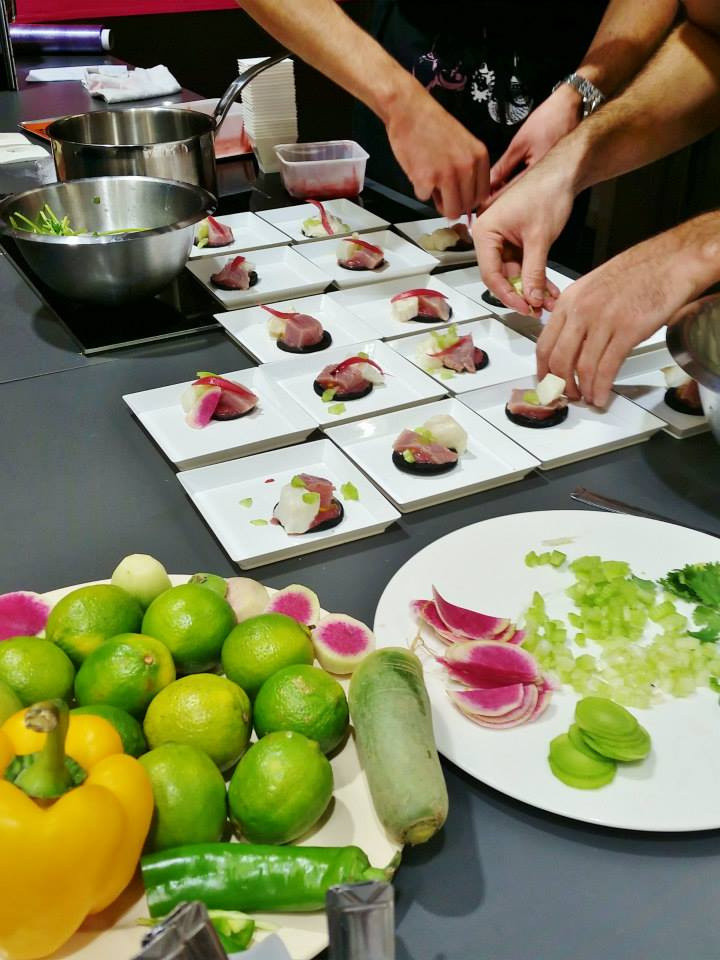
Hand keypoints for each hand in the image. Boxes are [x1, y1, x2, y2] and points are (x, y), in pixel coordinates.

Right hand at [385, 83, 490, 219]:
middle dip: (453, 204)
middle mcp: (466, 167)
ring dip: (439, 203)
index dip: (469, 200)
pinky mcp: (426, 180)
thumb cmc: (431, 124)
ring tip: (432, 184)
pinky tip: (418, 171)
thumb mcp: (463, 143)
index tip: (460, 199)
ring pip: (450, 211)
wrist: (409, 110)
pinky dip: (419, 189)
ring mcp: (447, 175)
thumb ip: (468, 168)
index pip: (482, 195)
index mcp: (479, 157)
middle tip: (442, 193)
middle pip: (466, 206)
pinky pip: (425, 198)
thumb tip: (466, 195)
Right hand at [473, 158, 574, 313]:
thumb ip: (534, 272)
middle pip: (501, 276)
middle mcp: (490, 236)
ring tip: (548, 302)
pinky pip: (524, 264)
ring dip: (532, 288)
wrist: (564, 171)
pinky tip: (549, 289)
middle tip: (537, 309)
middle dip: (522, 294)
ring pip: (515, 273)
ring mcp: (503, 238)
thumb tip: (532, 297)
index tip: (524, 307)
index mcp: (485, 231)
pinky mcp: (517, 239)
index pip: (491, 274)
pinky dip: (537, 276)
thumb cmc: (547, 191)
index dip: (508, 295)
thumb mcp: (539, 238)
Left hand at [489, 85, 582, 193]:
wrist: (573, 107)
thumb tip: (489, 181)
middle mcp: (548, 181)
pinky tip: (517, 181)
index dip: (493, 200)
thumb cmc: (551, 120)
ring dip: (512, 193)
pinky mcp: (557, 176)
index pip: (510, 195)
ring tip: (500, 189)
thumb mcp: (520, 143)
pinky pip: (537, 186)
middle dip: (502, 199)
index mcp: (538, 174)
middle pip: (519, 198)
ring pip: (527, 194)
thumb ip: (504, 166)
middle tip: (488, 198)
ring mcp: (554, 179)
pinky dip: (525, 186)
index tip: (482, 204)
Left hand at [537, 230, 703, 405]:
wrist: (671, 261)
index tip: (547, 382)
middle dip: (561, 385)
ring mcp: (603, 321)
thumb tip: (570, 344)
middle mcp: (581, 310)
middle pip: (559, 360)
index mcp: (569, 300)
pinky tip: (601, 396)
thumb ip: (577, 314)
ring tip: (587, 399)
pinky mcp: (627, 331)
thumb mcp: (593, 287)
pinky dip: (601, 388)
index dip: (543, 370)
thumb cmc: (638, 273)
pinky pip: (606, 368)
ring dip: (583, 391)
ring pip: (582, 368)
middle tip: (567, 396)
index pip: (544, 344)